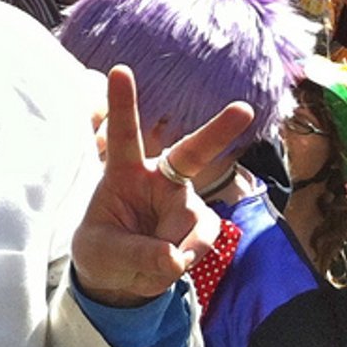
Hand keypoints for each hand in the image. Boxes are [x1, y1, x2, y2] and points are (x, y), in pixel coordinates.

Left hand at [71, 65, 252, 306]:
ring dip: (173, 245)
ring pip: (191, 219)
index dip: (121, 104)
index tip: (119, 69)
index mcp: (123, 172)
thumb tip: (174, 256)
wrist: (120, 277)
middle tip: (243, 108)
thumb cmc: (103, 249)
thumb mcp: (103, 252)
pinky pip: (203, 239)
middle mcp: (158, 179)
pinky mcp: (200, 222)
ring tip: (149, 255)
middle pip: (191, 152)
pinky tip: (173, 259)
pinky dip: (188, 255)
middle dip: (218, 131)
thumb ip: (136, 253)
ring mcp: (183, 200)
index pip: (122, 134)